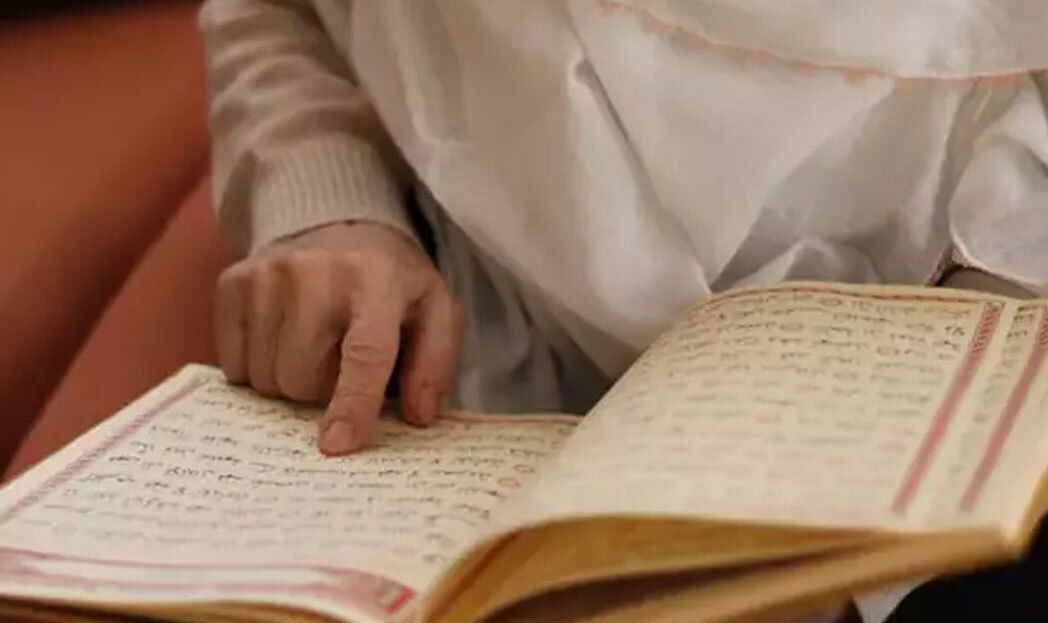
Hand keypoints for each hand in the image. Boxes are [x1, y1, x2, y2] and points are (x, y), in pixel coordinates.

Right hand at [215, 222, 462, 454]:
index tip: (338, 445)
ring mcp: (268, 274)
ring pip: (265, 377)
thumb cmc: (392, 283)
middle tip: (341, 366)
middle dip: (323, 392)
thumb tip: (417, 416)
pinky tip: (283, 340)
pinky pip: (233, 365)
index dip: (352, 404)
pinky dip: (258, 367)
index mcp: (378, 280)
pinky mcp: (233, 281)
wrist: (339, 225)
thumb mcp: (435, 311)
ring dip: (291, 382)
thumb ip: (435, 364)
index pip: (364, 352)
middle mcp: (317, 272)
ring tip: (315, 349)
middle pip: (304, 378)